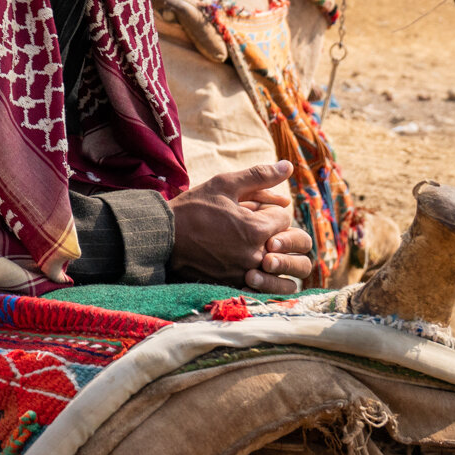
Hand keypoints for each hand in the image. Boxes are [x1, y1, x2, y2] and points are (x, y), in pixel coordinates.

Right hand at [169, 160, 315, 294]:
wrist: (163, 238)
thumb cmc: (193, 208)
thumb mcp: (224, 184)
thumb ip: (259, 175)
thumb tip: (289, 165)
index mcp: (257, 229)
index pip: (284, 218)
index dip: (272, 210)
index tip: (257, 210)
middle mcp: (256, 254)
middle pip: (291, 246)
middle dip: (285, 236)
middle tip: (268, 231)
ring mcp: (246, 273)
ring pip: (284, 273)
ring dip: (282, 262)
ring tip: (268, 253)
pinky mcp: (235, 285)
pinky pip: (266, 289)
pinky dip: (267, 280)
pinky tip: (257, 270)